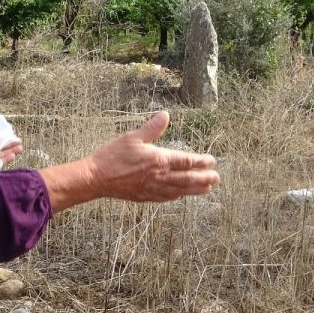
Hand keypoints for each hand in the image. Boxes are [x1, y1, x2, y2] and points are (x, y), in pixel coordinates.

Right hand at [40, 111, 218, 210]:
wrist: (96, 178)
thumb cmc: (112, 156)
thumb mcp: (132, 137)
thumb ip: (152, 128)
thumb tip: (165, 115)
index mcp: (158, 160)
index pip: (185, 161)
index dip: (200, 162)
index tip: (212, 161)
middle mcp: (159, 177)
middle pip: (187, 178)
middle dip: (203, 178)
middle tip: (217, 178)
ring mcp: (152, 189)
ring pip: (180, 190)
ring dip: (195, 189)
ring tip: (207, 189)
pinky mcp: (144, 196)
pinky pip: (166, 197)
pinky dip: (177, 196)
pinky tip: (181, 195)